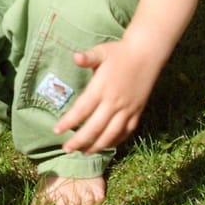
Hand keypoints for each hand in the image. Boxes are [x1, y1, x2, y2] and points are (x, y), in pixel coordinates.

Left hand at [52, 39, 162, 154]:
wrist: (147, 53)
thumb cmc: (120, 52)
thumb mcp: (102, 51)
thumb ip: (88, 57)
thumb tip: (75, 56)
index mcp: (102, 88)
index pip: (82, 109)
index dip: (69, 122)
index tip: (56, 130)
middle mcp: (115, 102)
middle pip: (95, 127)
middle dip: (80, 140)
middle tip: (66, 149)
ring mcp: (128, 109)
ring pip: (111, 133)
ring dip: (97, 145)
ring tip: (84, 152)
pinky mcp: (137, 111)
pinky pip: (127, 131)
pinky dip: (116, 141)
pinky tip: (106, 145)